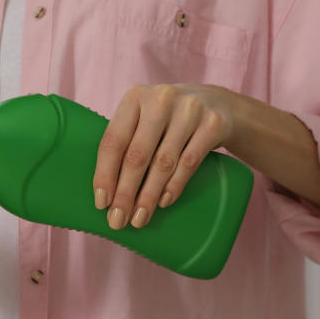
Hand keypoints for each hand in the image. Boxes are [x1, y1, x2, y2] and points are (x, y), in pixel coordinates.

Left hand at [93, 84, 236, 228]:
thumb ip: (125, 143)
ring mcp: (189, 110)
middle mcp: (161, 99)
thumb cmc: (167, 120)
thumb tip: (105, 195)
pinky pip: (190, 162)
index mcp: (134, 97)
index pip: (113, 141)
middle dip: (125, 193)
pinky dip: (174, 186)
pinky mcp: (213, 124)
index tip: (101, 203)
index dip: (105, 174)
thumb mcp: (144, 119)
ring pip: (163, 162)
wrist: (218, 104)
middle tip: (118, 220)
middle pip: (137, 155)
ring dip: (148, 196)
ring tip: (139, 218)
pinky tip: (163, 202)